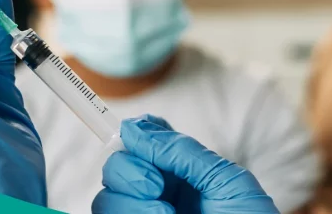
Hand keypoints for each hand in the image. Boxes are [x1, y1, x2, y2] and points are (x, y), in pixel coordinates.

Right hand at [93, 115, 277, 213]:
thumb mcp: (226, 180)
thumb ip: (181, 152)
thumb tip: (135, 128)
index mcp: (181, 173)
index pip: (142, 142)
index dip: (133, 135)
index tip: (137, 139)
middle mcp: (159, 195)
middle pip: (115, 170)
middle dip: (128, 172)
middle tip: (157, 187)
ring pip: (106, 201)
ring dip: (130, 204)